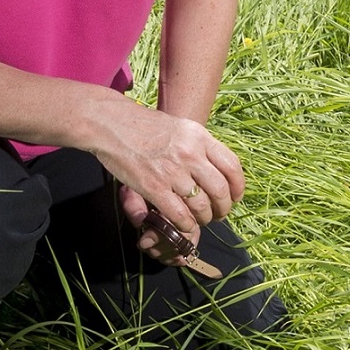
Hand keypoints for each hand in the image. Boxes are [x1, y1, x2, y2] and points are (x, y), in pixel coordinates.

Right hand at [89, 94, 243, 250]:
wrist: (111, 123)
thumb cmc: (144, 125)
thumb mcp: (180, 127)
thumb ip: (199, 146)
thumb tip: (217, 168)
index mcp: (199, 136)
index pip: (231, 166)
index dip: (238, 187)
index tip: (236, 197)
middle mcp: (190, 153)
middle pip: (220, 190)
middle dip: (223, 208)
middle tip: (219, 214)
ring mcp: (172, 171)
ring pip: (201, 206)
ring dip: (204, 218)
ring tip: (201, 220)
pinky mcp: (153, 187)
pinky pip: (179, 214)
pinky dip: (185, 225)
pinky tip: (184, 225)